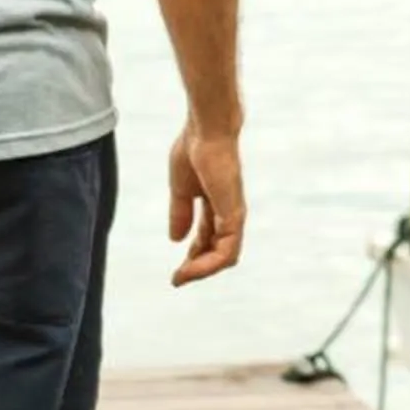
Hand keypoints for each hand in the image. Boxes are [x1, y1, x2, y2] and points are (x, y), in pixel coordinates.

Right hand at [168, 119, 245, 286]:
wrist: (205, 130)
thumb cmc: (194, 149)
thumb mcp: (181, 189)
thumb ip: (180, 213)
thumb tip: (175, 239)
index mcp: (217, 205)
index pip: (209, 239)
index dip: (193, 256)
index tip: (176, 271)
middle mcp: (229, 213)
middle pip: (218, 251)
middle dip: (198, 268)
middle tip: (178, 278)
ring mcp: (233, 215)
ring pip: (224, 257)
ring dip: (202, 271)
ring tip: (181, 277)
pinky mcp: (234, 215)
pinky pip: (226, 251)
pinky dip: (207, 264)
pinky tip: (189, 267)